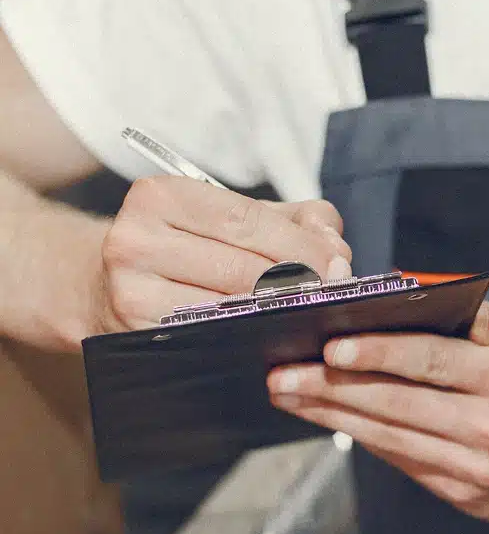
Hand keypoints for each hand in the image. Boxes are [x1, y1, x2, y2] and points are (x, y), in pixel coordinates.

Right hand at [97, 176, 352, 332]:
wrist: (104, 284)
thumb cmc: (190, 243)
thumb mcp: (237, 215)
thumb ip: (297, 219)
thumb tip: (335, 249)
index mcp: (161, 196)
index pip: (248, 220)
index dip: (301, 245)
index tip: (339, 266)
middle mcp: (135, 240)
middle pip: (243, 267)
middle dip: (298, 282)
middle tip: (331, 292)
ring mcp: (129, 291)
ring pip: (230, 308)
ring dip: (279, 313)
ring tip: (308, 311)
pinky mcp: (135, 334)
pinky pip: (210, 337)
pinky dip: (249, 336)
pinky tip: (272, 332)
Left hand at [267, 303, 488, 524]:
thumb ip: (484, 318)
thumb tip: (421, 297)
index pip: (433, 362)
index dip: (379, 352)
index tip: (331, 342)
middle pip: (399, 405)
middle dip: (333, 387)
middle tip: (284, 372)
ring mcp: (478, 469)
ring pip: (391, 438)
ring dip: (334, 416)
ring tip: (292, 394)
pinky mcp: (465, 494)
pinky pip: (404, 462)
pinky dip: (366, 439)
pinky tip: (334, 419)